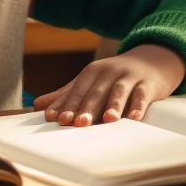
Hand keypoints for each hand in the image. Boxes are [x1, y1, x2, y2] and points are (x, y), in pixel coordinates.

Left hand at [32, 43, 185, 125]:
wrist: (149, 63)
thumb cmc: (113, 78)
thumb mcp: (89, 83)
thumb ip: (65, 95)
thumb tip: (36, 106)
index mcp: (91, 73)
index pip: (77, 90)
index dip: (67, 104)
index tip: (57, 118)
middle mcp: (108, 72)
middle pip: (96, 92)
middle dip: (87, 108)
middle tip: (78, 123)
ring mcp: (129, 77)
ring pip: (119, 92)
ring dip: (113, 105)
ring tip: (108, 120)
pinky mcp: (147, 84)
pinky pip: (142, 95)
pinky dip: (139, 106)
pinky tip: (135, 118)